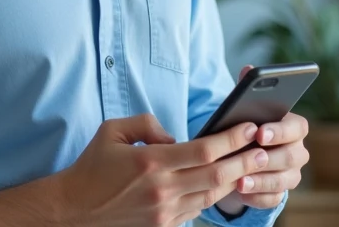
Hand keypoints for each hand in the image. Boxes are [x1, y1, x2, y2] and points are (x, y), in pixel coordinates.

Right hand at [51, 113, 269, 226]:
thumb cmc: (92, 166)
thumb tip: (174, 135)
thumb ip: (147, 125)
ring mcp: (164, 213)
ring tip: (252, 165)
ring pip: (211, 196)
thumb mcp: (113, 131)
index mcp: (151, 162)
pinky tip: (223, 184)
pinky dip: (212, 196)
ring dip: (234, 180)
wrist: (74, 210)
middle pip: (216, 175)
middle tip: (264, 149)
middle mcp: (162, 190)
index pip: (203, 150)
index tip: (248, 127)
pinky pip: (196, 210)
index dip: (230, 139)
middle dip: (244, 160)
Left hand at [217, 66, 310, 214]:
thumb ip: (248, 90)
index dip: (280, 131)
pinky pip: (273, 199)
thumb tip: (248, 69)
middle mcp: (298, 151)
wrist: (242, 154)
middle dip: (271, 157)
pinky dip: (257, 197)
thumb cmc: (245, 126)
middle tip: (251, 157)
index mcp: (293, 127)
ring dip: (261, 180)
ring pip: (284, 180)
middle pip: (292, 156)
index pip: (297, 128)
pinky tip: (241, 193)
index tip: (260, 132)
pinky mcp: (280, 193)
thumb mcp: (244, 108)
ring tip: (240, 180)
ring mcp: (291, 174)